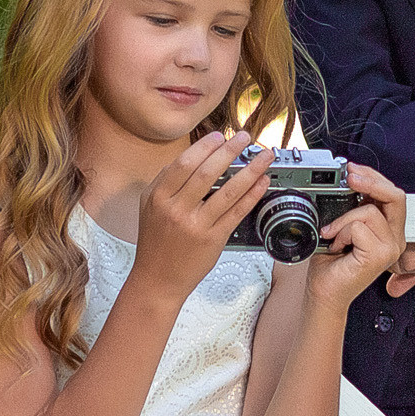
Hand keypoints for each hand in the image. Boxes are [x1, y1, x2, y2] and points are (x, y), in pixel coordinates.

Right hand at [130, 130, 268, 301]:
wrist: (157, 280)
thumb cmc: (155, 242)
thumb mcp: (148, 206)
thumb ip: (165, 181)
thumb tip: (191, 157)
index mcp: (159, 197)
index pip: (184, 163)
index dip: (204, 146)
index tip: (220, 136)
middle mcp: (177, 210)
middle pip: (207, 173)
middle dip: (230, 151)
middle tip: (245, 138)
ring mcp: (196, 226)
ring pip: (228, 192)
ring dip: (250, 170)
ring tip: (265, 157)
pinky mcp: (213, 240)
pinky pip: (237, 213)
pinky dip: (252, 195)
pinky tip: (262, 183)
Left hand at [306, 162, 407, 311]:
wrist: (325, 293)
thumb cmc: (331, 265)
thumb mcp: (342, 227)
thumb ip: (353, 208)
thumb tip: (348, 183)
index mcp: (388, 231)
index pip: (392, 195)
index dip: (374, 177)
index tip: (353, 170)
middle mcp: (395, 239)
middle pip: (395, 196)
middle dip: (371, 181)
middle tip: (350, 176)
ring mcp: (390, 248)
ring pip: (369, 211)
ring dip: (343, 220)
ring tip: (334, 236)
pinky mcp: (380, 255)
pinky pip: (358, 227)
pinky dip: (340, 233)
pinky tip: (336, 246)